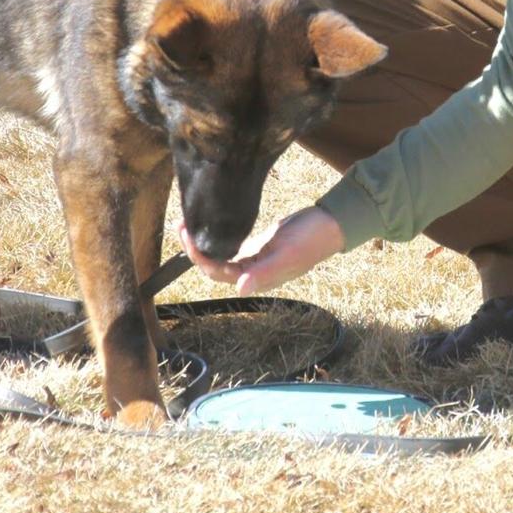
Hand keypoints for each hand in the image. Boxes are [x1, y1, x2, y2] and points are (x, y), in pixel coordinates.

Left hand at [178, 207, 345, 296]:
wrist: (330, 225)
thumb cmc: (311, 240)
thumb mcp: (287, 254)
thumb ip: (264, 272)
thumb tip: (240, 289)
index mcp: (257, 277)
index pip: (218, 272)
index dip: (200, 257)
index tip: (188, 235)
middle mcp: (252, 272)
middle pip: (214, 265)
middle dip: (195, 248)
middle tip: (182, 224)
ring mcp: (255, 259)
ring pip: (221, 255)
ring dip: (204, 242)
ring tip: (189, 223)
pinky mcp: (258, 246)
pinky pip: (232, 246)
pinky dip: (218, 238)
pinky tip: (210, 225)